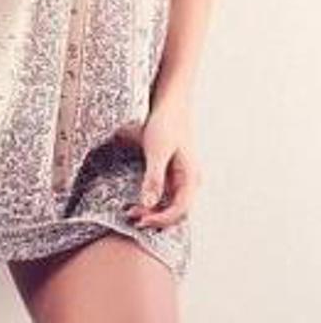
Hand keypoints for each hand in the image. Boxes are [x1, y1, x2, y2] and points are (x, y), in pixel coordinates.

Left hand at [117, 99, 202, 228]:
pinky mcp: (172, 173)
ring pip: (169, 204)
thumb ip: (154, 178)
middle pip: (175, 211)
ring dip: (152, 211)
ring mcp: (182, 178)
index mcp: (191, 178)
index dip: (159, 220)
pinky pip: (165, 195)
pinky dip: (152, 201)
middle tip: (131, 217)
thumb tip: (148, 204)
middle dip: (154, 218)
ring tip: (130, 212)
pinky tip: (137, 200)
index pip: (179, 211)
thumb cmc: (167, 123)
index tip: (139, 220)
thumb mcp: (157, 151)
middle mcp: (189, 181)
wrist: (171, 103)